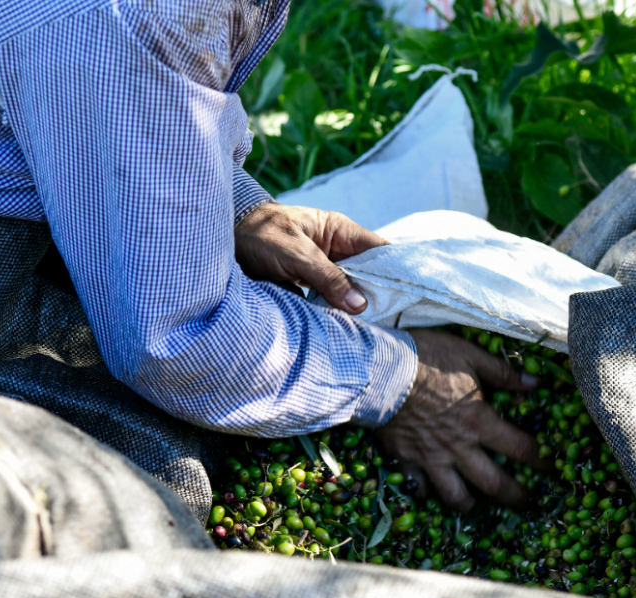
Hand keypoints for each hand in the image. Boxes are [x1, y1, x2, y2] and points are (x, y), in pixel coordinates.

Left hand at [234, 202, 387, 313]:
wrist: (225, 240)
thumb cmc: (260, 236)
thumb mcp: (296, 253)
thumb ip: (327, 277)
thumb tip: (361, 305)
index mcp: (339, 231)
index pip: (378, 250)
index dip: (396, 269)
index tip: (410, 292)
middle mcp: (335, 249)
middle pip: (367, 274)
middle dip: (376, 294)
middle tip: (390, 319)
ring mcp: (322, 268)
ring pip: (349, 289)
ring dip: (355, 306)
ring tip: (372, 327)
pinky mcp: (308, 284)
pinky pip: (330, 299)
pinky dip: (336, 311)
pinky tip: (345, 327)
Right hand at [377, 329, 546, 512]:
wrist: (379, 370)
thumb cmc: (427, 357)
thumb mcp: (470, 355)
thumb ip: (503, 373)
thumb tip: (535, 383)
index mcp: (479, 421)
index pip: (520, 449)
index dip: (541, 462)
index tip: (551, 469)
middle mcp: (459, 447)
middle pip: (494, 484)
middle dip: (515, 497)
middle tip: (527, 504)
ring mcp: (431, 458)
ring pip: (455, 496)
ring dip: (470, 504)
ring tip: (476, 505)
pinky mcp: (405, 459)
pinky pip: (419, 488)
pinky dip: (426, 493)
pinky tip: (430, 491)